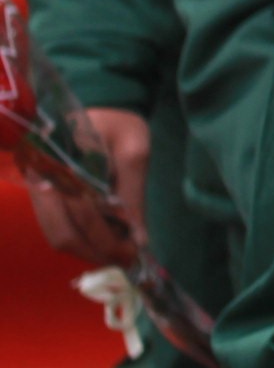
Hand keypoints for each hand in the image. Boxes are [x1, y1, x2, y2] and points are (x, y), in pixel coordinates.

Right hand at [28, 103, 150, 264]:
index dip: (106, 239)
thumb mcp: (135, 151)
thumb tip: (138, 240)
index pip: (79, 214)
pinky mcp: (46, 197)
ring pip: (58, 235)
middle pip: (62, 233)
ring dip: (88, 250)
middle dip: (97, 251)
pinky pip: (58, 227)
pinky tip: (106, 241)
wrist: (100, 108)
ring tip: (120, 254)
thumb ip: (133, 195)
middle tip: (128, 259)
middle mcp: (42, 181)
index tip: (133, 253)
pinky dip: (81, 240)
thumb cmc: (118, 124)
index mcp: (61, 164)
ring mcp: (41, 191)